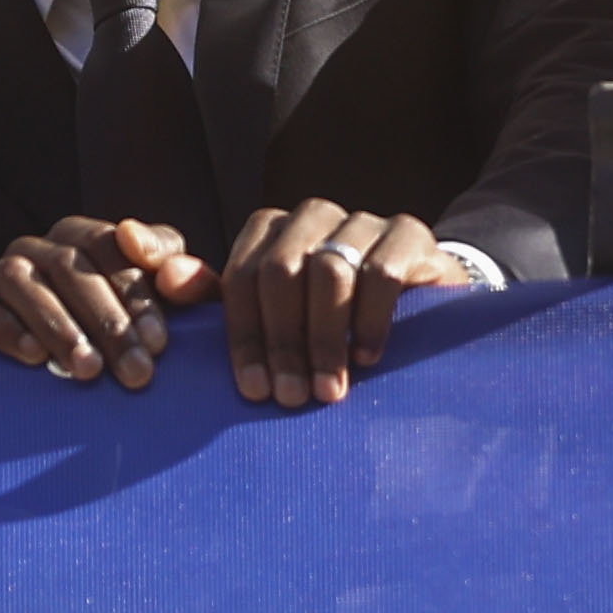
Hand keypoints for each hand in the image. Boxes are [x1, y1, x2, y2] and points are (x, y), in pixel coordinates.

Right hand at [0, 217, 217, 389]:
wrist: (48, 392)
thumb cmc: (123, 346)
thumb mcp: (165, 316)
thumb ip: (191, 287)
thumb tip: (174, 272)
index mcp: (83, 240)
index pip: (109, 244)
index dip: (136, 290)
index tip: (160, 342)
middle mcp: (37, 248)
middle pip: (69, 264)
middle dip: (107, 320)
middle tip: (136, 373)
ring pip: (20, 279)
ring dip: (57, 324)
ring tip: (87, 369)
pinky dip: (0, 326)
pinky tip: (31, 356)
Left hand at [220, 199, 467, 408]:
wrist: (422, 302)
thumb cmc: (338, 318)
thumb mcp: (287, 317)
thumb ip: (242, 312)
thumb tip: (190, 301)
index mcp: (270, 230)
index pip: (244, 276)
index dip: (245, 334)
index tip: (255, 388)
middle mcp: (311, 217)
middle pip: (281, 270)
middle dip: (283, 339)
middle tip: (292, 396)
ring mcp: (361, 221)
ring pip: (329, 271)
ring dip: (324, 338)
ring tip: (327, 389)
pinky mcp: (407, 234)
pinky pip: (381, 274)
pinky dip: (369, 321)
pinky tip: (365, 357)